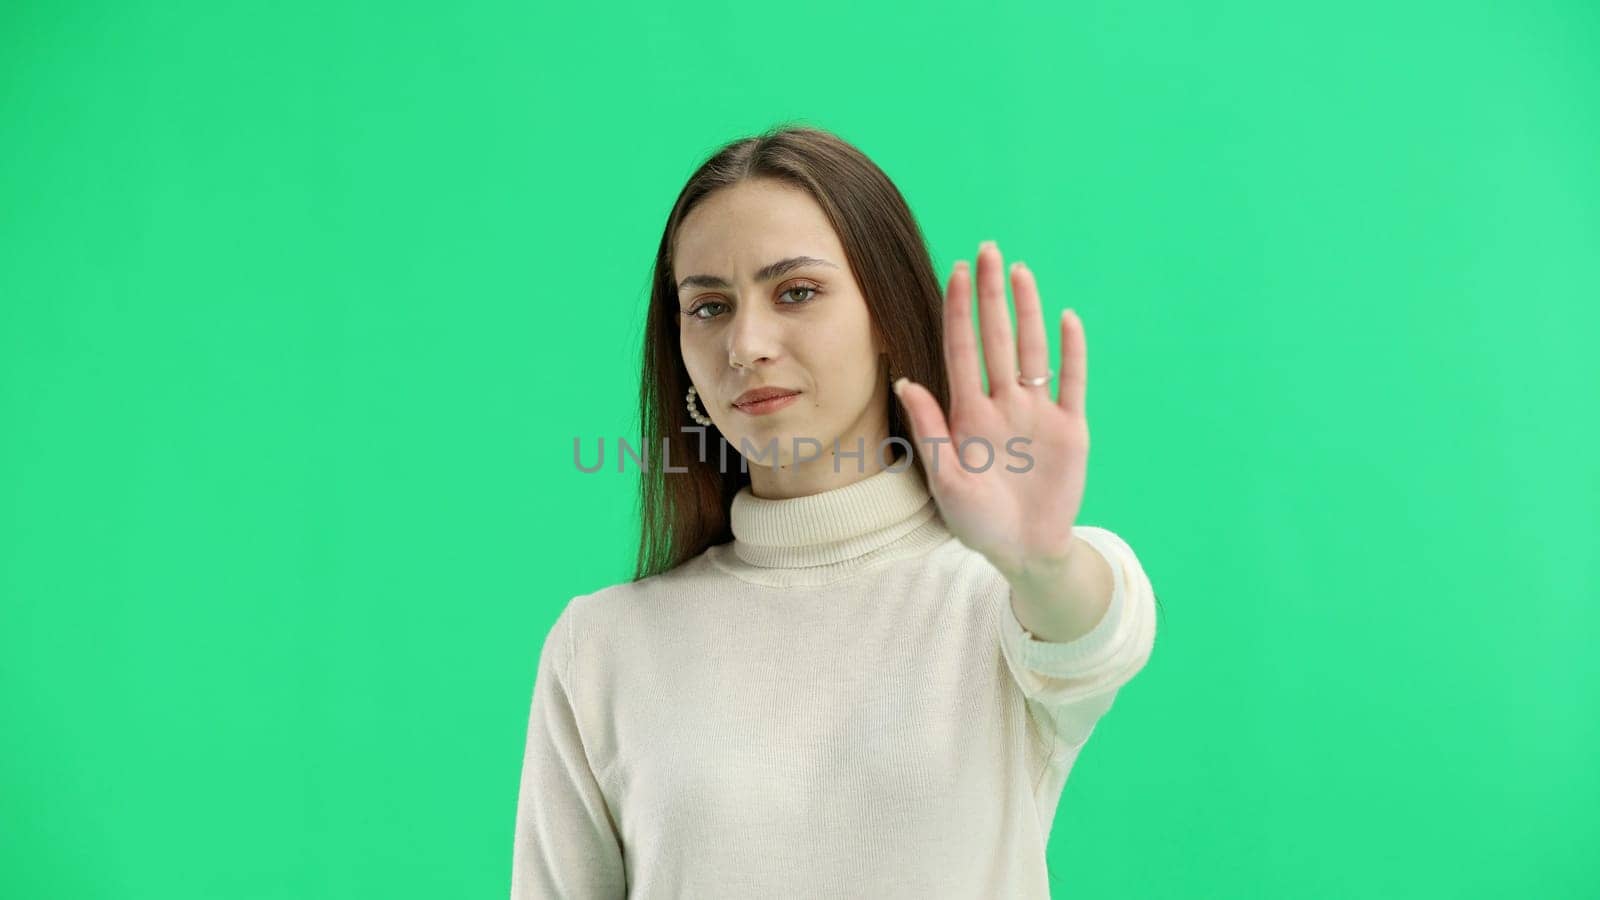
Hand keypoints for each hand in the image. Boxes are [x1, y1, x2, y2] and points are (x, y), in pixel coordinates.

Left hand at [893, 240, 1089, 578]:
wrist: (1024, 552)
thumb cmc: (977, 521)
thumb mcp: (945, 479)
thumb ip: (929, 429)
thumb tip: (905, 380)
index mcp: (968, 414)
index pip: (961, 350)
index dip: (959, 311)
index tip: (956, 272)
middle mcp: (1002, 404)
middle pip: (997, 338)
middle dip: (991, 295)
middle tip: (987, 249)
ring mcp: (1037, 412)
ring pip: (1032, 350)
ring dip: (1027, 311)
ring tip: (1020, 271)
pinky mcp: (1069, 428)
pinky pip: (1072, 381)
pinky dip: (1071, 351)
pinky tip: (1066, 319)